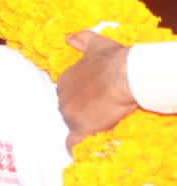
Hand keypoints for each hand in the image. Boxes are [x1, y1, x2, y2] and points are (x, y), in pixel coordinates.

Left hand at [59, 29, 137, 146]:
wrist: (124, 75)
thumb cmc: (112, 60)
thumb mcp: (95, 45)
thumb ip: (82, 40)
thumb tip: (68, 37)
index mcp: (64, 81)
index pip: (68, 94)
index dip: (80, 97)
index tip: (91, 99)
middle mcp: (62, 98)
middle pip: (68, 109)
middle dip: (80, 111)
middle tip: (97, 111)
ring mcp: (69, 114)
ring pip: (71, 124)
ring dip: (82, 126)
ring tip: (97, 125)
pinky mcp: (81, 128)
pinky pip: (72, 142)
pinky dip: (74, 146)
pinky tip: (77, 149)